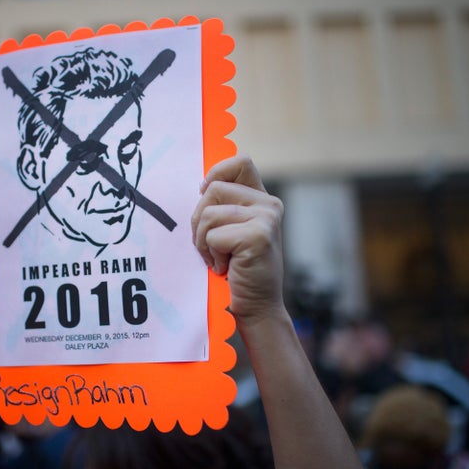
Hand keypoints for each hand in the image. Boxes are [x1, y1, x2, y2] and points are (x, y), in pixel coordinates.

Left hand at [191, 155, 284, 323]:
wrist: (256, 307)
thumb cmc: (238, 270)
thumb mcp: (232, 231)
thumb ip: (225, 206)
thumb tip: (200, 185)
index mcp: (262, 199)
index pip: (241, 162)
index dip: (216, 173)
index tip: (203, 194)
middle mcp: (269, 204)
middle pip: (212, 190)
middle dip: (199, 220)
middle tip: (210, 246)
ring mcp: (266, 218)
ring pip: (208, 214)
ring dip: (203, 241)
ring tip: (219, 258)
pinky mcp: (258, 236)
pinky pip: (212, 235)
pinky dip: (211, 255)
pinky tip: (226, 267)